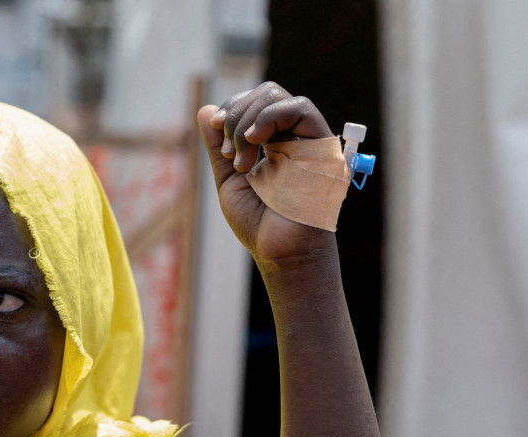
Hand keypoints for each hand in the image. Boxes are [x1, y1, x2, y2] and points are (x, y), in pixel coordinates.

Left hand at [197, 82, 335, 265]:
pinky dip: (270, 116)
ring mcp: (307, 138)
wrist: (280, 252)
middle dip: (235, 115)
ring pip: (277, 96)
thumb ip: (218, 147)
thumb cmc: (258, 224)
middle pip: (264, 94)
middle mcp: (292, 136)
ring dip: (247, 121)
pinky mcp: (322, 146)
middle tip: (228, 152)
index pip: (253, 103)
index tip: (216, 135)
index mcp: (273, 142)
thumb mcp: (229, 179)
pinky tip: (255, 140)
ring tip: (240, 160)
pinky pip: (300, 108)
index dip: (230, 110)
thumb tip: (205, 110)